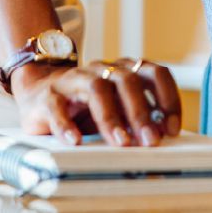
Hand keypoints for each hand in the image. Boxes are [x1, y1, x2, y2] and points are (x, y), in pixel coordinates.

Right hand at [12, 56, 181, 146]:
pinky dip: (67, 124)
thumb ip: (135, 117)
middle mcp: (102, 70)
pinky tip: (75, 141)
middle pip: (127, 81)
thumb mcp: (115, 108)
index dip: (168, 99)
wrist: (39, 91)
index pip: (155, 74)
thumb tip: (160, 136)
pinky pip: (58, 106)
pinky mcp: (48, 95)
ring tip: (121, 143)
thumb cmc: (85, 105)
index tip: (172, 129)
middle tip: (150, 141)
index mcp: (124, 70)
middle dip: (141, 112)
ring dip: (112, 118)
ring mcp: (74, 80)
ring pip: (97, 89)